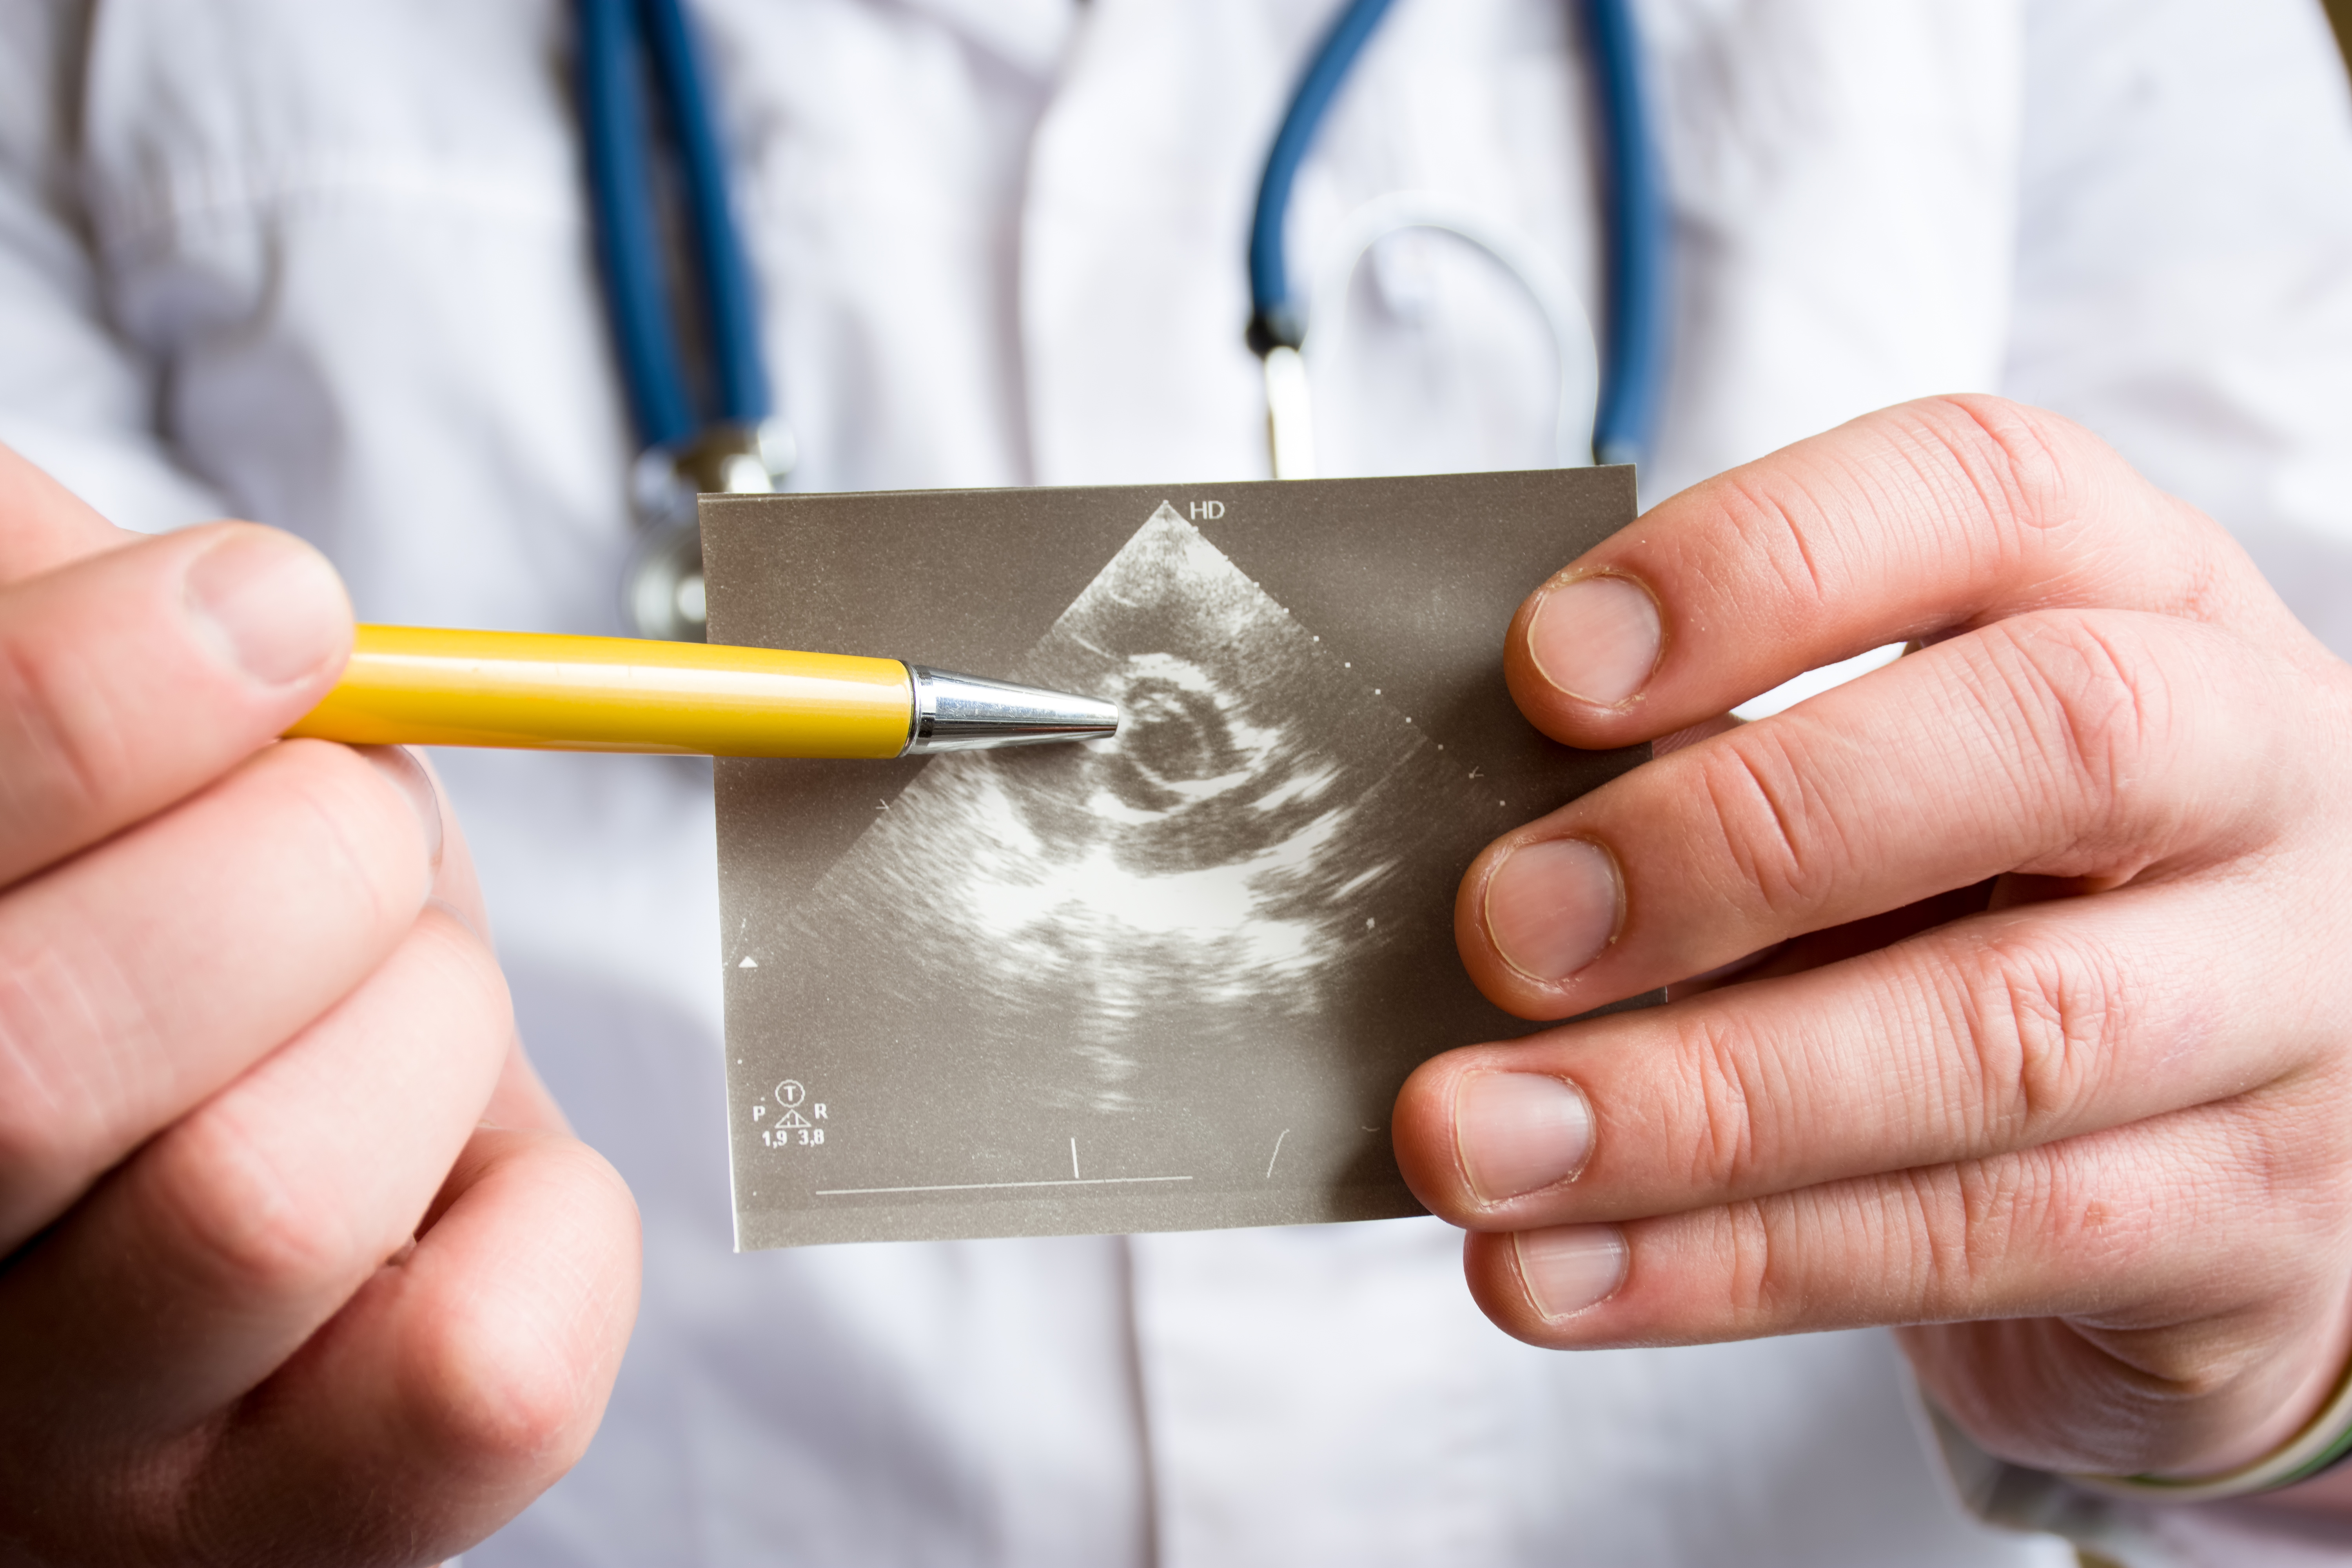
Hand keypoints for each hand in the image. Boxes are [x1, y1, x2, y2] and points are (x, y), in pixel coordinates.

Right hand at [0, 447, 638, 1563]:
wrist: (250, 1061)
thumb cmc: (161, 887)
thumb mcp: (98, 748)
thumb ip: (82, 666)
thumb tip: (232, 619)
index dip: (93, 702)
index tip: (274, 611)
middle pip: (39, 1059)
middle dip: (298, 864)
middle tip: (349, 831)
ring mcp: (75, 1456)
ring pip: (266, 1204)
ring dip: (425, 1025)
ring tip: (407, 1003)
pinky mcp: (292, 1531)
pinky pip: (479, 1386)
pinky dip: (554, 1225)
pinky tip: (493, 1173)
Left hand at [1393, 397, 2351, 1487]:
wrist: (2240, 1143)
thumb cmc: (1999, 902)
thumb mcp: (1893, 785)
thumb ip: (1717, 766)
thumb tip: (1456, 823)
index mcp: (2143, 597)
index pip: (1987, 493)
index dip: (1761, 564)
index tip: (1544, 669)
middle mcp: (2261, 772)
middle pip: (2051, 738)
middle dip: (1744, 834)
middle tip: (1505, 929)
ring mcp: (2292, 1007)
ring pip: (2001, 1039)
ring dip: (1688, 1105)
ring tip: (1469, 1139)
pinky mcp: (2254, 1228)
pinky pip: (1975, 1243)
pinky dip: (1724, 1264)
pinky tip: (1550, 1271)